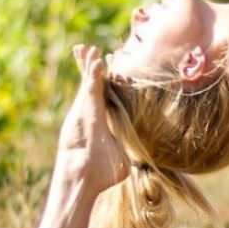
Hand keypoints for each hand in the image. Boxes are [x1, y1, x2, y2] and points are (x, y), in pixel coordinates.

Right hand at [56, 44, 128, 194]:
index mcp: (102, 121)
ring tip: (88, 49)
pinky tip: (95, 60)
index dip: (107, 81)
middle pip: (92, 86)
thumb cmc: (102, 174)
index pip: (105, 96)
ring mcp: (86, 111)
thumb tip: (145, 161)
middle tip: (88, 50)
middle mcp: (92, 114)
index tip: (111, 67)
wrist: (85, 178)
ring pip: (88, 83)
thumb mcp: (121, 161)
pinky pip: (88, 87)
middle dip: (90, 68)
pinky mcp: (83, 111)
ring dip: (88, 65)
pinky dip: (91, 73)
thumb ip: (129, 154)